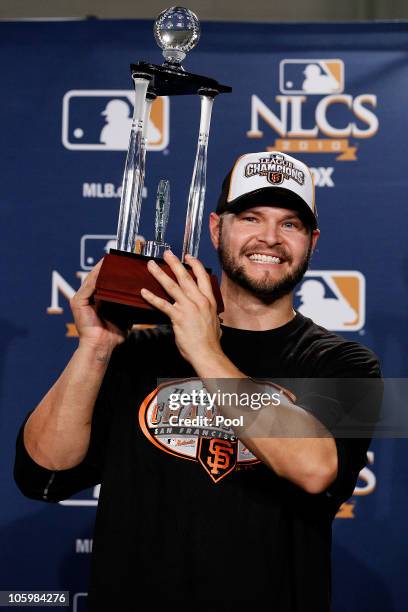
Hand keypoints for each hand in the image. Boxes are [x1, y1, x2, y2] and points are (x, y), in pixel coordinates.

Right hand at [70, 259, 128, 352]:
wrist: (102, 347)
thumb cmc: (113, 334)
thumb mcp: (125, 315)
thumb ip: (130, 304)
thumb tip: (147, 294)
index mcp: (97, 298)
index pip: (104, 279)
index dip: (112, 269)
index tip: (123, 260)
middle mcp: (88, 296)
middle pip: (97, 276)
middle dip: (107, 266)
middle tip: (118, 255)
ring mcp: (81, 298)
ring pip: (92, 278)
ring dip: (101, 268)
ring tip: (111, 258)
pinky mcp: (78, 302)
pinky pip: (88, 286)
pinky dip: (95, 277)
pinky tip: (103, 270)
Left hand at [141, 251, 221, 365]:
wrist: (208, 353)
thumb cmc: (210, 342)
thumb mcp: (214, 322)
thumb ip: (208, 313)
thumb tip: (207, 312)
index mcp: (209, 301)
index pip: (203, 277)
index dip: (195, 265)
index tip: (188, 257)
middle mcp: (200, 301)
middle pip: (186, 277)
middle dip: (175, 263)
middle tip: (167, 253)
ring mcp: (189, 308)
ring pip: (172, 286)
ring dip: (160, 274)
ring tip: (151, 265)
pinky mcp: (178, 317)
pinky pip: (162, 304)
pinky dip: (152, 297)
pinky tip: (143, 292)